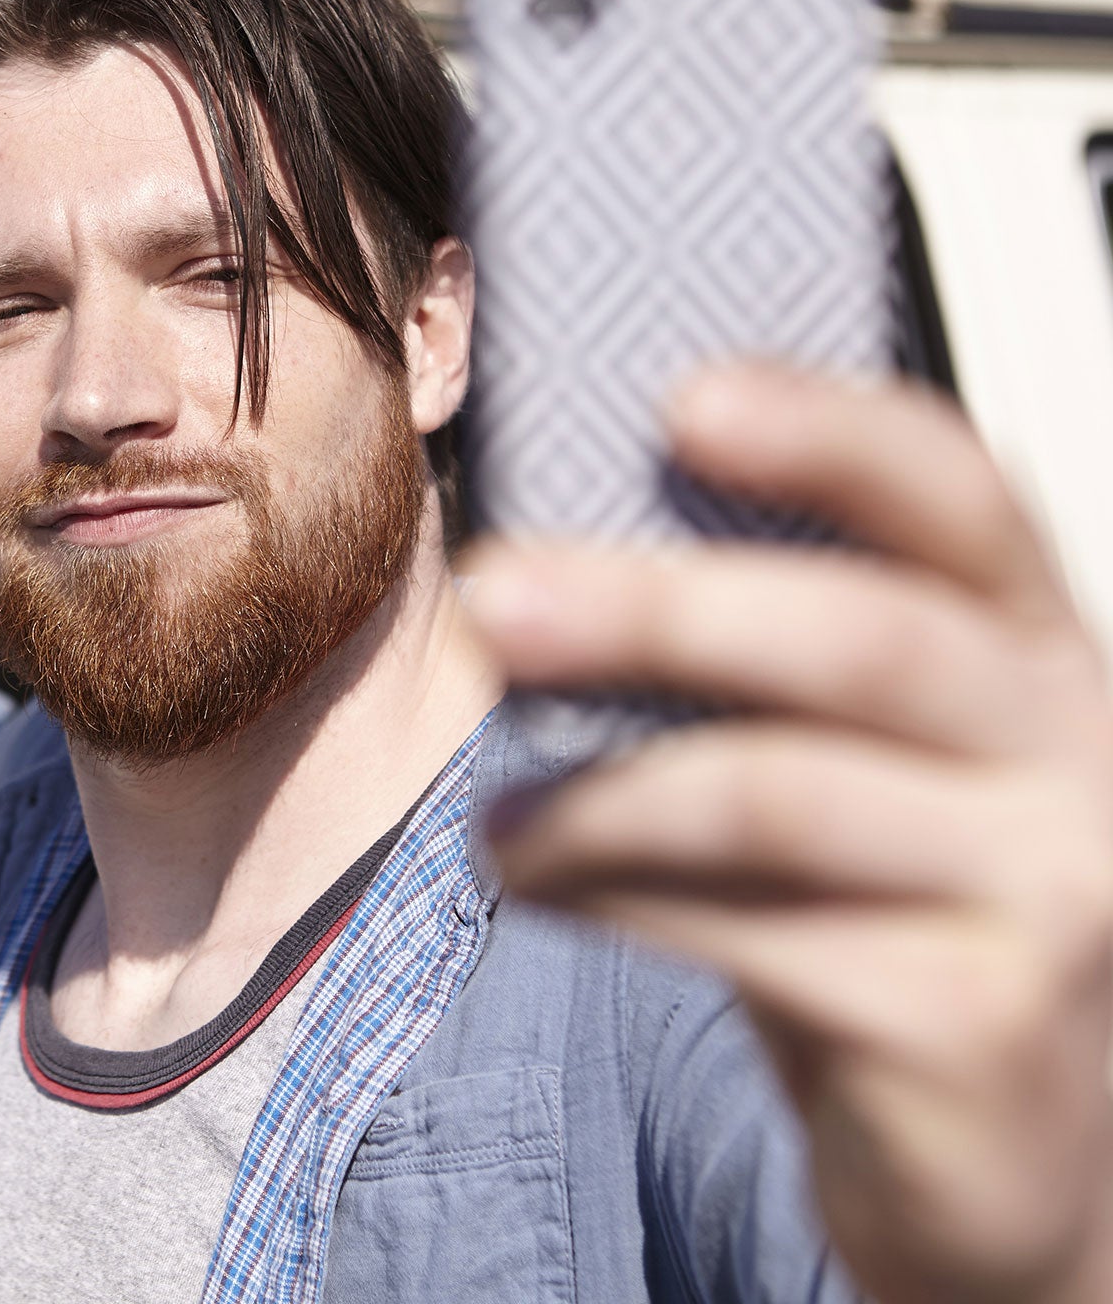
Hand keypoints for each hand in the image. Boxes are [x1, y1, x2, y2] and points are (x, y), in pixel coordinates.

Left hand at [467, 364, 1112, 1303]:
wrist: (1002, 1149)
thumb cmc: (886, 906)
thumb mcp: (860, 764)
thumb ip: (770, 670)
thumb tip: (549, 575)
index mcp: (1037, 647)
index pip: (958, 492)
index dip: (826, 433)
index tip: (683, 399)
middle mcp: (1078, 752)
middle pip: (860, 638)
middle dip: (660, 611)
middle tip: (494, 597)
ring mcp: (1052, 895)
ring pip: (781, 797)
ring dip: (603, 793)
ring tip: (494, 811)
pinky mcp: (983, 1026)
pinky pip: (759, 938)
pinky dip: (618, 900)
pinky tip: (535, 880)